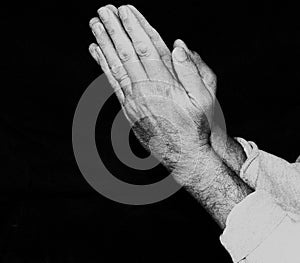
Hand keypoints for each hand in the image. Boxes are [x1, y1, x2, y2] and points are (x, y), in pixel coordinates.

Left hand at [88, 5, 213, 175]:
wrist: (183, 155)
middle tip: (103, 10)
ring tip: (95, 26)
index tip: (124, 9)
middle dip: (114, 29)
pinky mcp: (127, 110)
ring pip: (115, 67)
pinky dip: (104, 66)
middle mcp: (144, 91)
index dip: (134, 27)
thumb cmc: (197, 126)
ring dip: (104, 44)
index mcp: (164, 84)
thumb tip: (178, 44)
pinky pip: (112, 83)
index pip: (145, 48)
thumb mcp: (204, 99)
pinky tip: (98, 54)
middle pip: (126, 54)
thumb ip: (191, 71)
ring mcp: (132, 101)